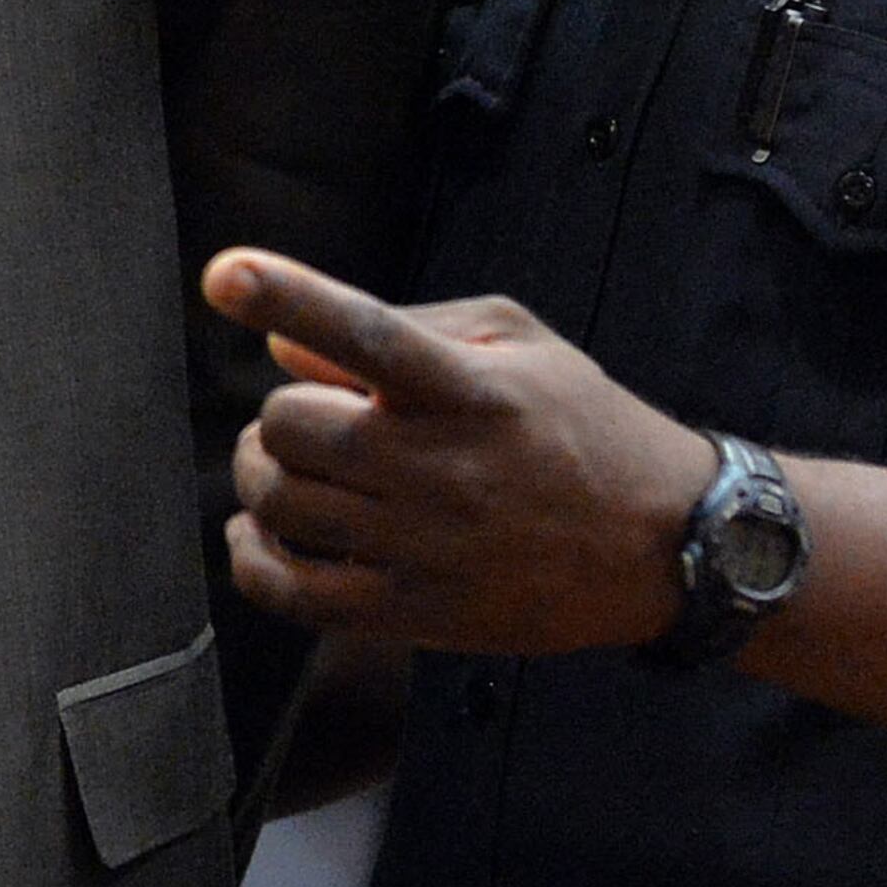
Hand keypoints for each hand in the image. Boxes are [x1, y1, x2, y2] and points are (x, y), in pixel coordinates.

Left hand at [203, 248, 718, 655]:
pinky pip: (294, 593)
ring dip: (262, 475)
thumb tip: (284, 346)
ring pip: (281, 504)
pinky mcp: (417, 612)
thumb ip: (400, 326)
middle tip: (304, 418)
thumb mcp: (515, 343)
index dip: (288, 297)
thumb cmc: (581, 424)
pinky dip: (253, 561)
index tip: (224, 274)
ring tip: (286, 466)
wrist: (662, 542)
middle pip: (294, 427)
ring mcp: (426, 546)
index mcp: (469, 388)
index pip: (364, 331)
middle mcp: (442, 466)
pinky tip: (259, 535)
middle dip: (280, 415)